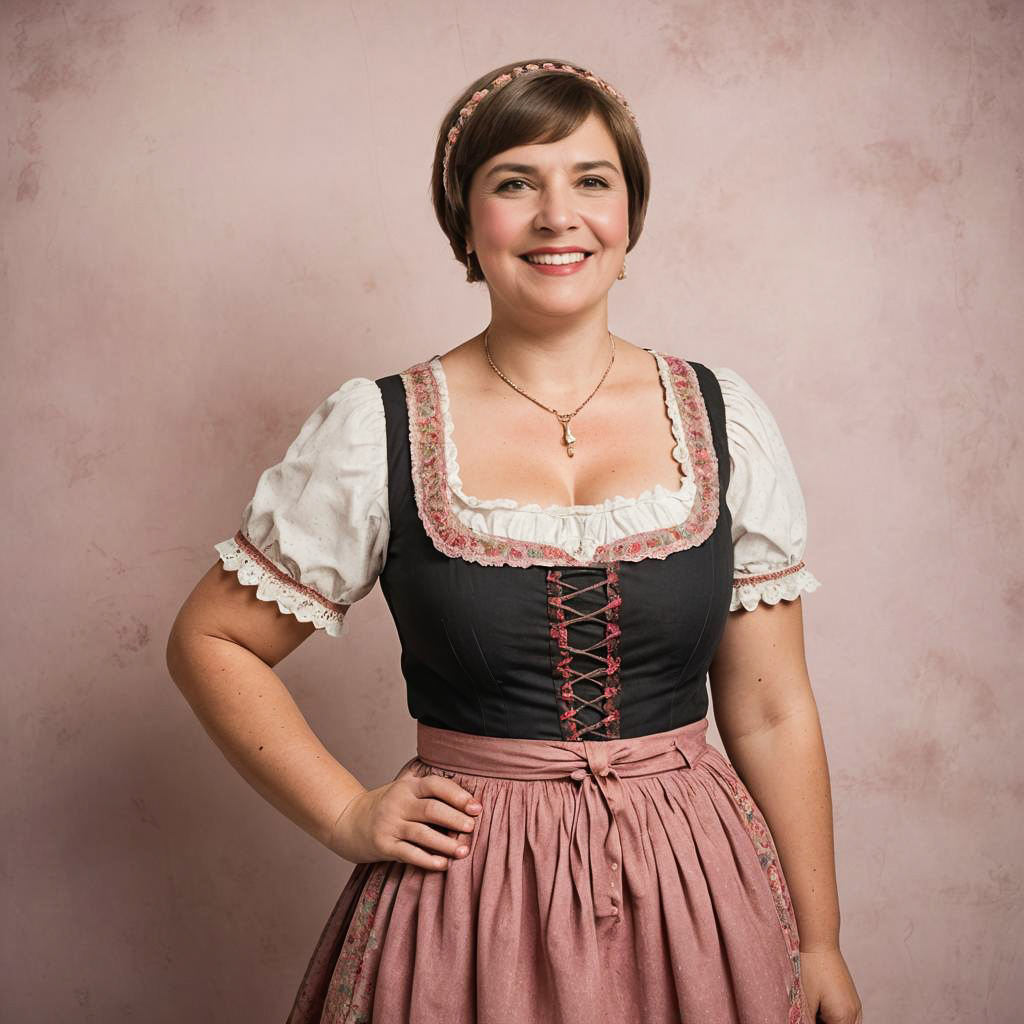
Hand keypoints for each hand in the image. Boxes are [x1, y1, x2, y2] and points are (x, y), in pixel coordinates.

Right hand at [327, 772, 481, 870]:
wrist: (348, 821)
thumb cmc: (386, 806)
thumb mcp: (403, 788)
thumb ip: (428, 787)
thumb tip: (468, 792)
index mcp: (408, 786)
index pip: (436, 785)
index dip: (458, 795)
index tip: (476, 808)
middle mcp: (398, 803)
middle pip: (432, 809)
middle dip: (456, 819)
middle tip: (473, 828)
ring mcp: (389, 824)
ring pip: (422, 834)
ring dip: (446, 843)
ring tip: (464, 851)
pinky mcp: (383, 845)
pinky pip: (409, 854)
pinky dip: (427, 860)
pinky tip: (443, 864)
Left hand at [800, 947, 862, 1023]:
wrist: (819, 941)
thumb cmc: (811, 967)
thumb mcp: (805, 1001)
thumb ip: (808, 1020)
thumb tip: (805, 1023)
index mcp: (844, 1018)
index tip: (807, 1019)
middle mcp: (855, 1013)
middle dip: (823, 1023)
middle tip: (810, 1011)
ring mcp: (855, 1005)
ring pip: (842, 1023)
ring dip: (827, 1020)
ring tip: (813, 1006)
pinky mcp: (850, 997)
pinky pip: (843, 1015)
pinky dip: (831, 1015)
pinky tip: (816, 1003)